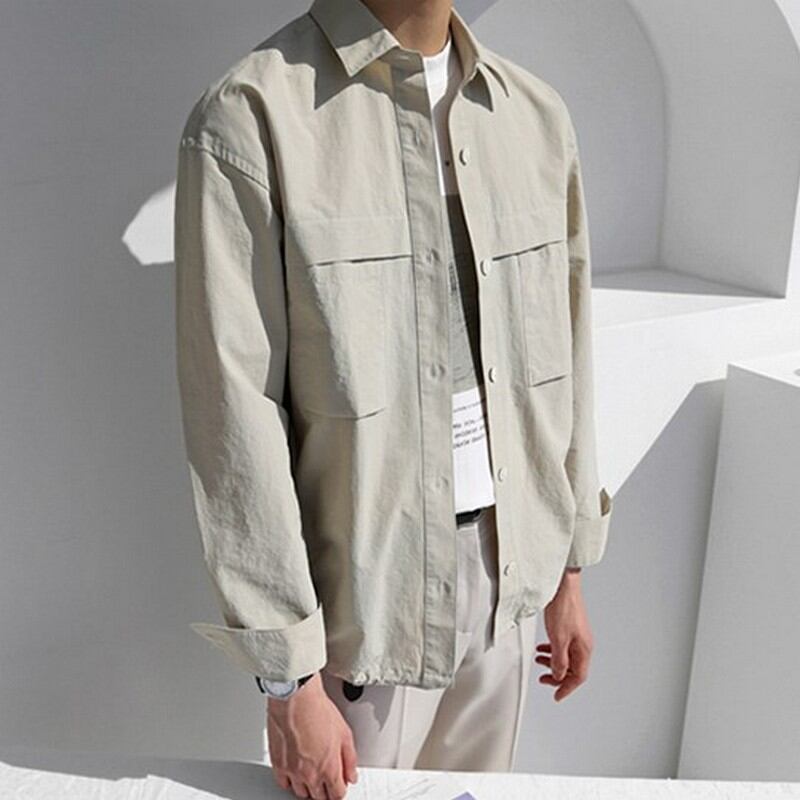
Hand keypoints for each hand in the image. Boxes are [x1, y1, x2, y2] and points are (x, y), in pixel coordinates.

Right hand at [267, 673, 358, 798]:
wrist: (296, 698)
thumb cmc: (318, 710)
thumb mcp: (345, 733)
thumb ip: (350, 759)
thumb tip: (351, 775)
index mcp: (329, 768)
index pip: (337, 795)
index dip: (340, 791)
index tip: (340, 785)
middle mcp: (310, 775)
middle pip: (319, 797)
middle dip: (325, 791)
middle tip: (327, 780)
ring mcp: (292, 771)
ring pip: (301, 793)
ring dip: (308, 787)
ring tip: (312, 774)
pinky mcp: (277, 764)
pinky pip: (284, 783)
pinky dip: (290, 781)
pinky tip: (296, 772)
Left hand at [535, 570, 592, 701]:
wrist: (563, 585)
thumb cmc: (564, 608)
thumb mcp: (558, 639)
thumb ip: (559, 660)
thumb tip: (558, 675)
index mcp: (584, 649)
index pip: (578, 677)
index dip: (566, 688)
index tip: (557, 696)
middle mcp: (583, 643)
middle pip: (572, 668)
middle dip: (557, 676)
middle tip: (544, 680)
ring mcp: (577, 634)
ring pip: (566, 656)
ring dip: (553, 662)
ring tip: (539, 661)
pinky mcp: (570, 626)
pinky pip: (563, 645)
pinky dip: (552, 650)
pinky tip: (543, 648)